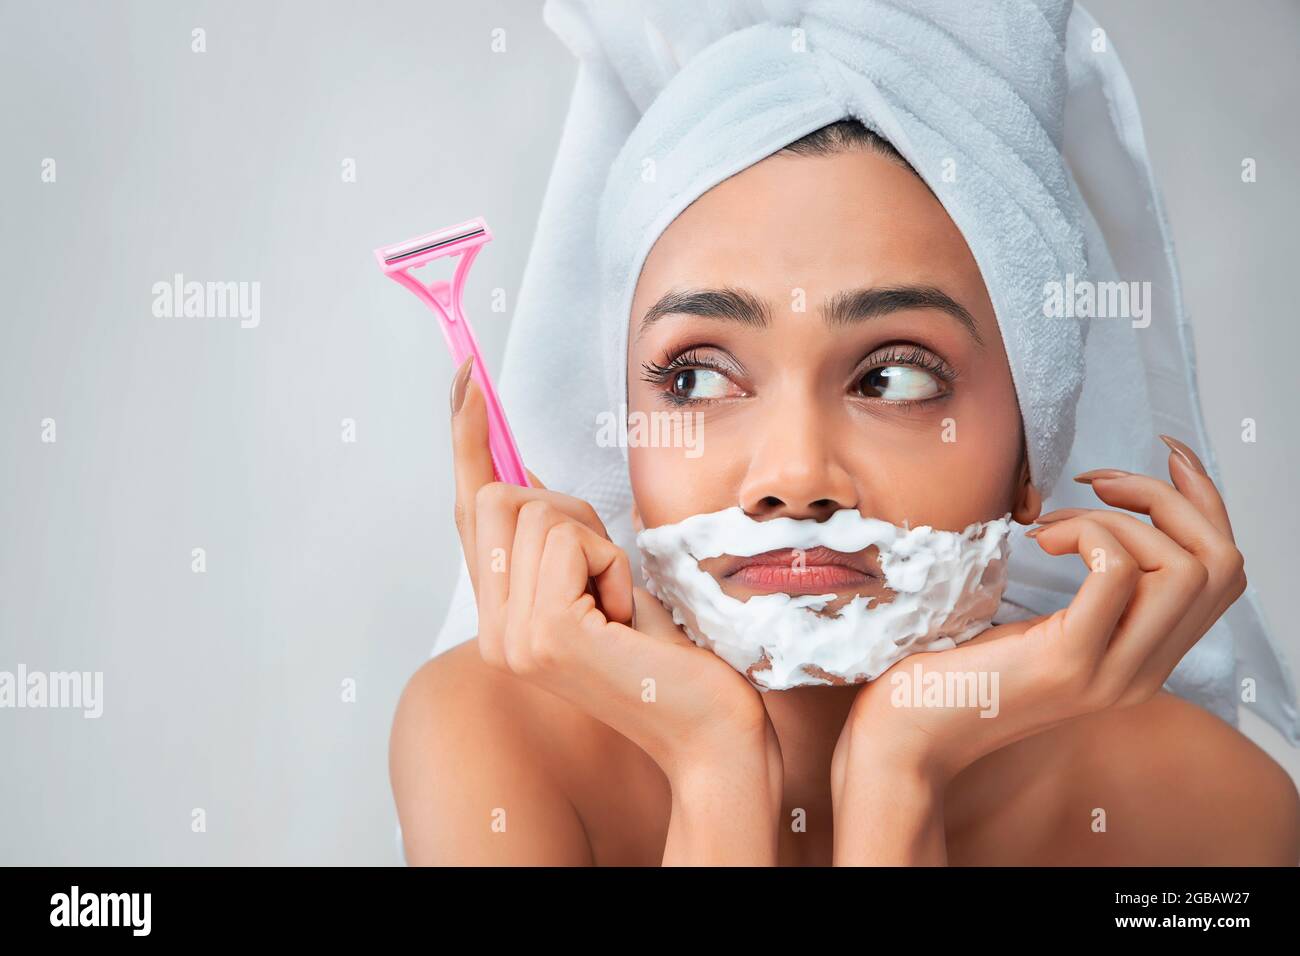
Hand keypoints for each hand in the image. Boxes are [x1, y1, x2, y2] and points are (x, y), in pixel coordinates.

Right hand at [450, 359, 779, 785]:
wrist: (710, 730)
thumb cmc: (669, 655)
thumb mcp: (603, 581)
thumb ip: (552, 540)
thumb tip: (520, 474)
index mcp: (502, 619)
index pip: (468, 514)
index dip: (467, 442)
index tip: (468, 377)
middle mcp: (494, 633)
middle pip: (497, 497)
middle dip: (564, 508)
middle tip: (606, 567)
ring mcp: (513, 639)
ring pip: (534, 510)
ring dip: (594, 540)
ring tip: (619, 599)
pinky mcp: (547, 635)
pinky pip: (567, 538)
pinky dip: (610, 561)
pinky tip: (626, 613)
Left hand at [833, 434, 1246, 790]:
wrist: (910, 735)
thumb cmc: (957, 671)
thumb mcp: (1042, 630)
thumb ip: (1089, 596)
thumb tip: (1102, 515)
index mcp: (1145, 660)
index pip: (1222, 576)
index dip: (1204, 504)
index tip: (1163, 459)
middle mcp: (1144, 672)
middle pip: (1220, 565)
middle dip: (1168, 500)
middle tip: (1099, 482)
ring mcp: (1113, 672)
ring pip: (1183, 567)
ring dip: (1121, 518)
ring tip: (1054, 521)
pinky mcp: (1069, 661)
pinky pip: (1117, 572)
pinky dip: (1087, 533)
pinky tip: (1039, 536)